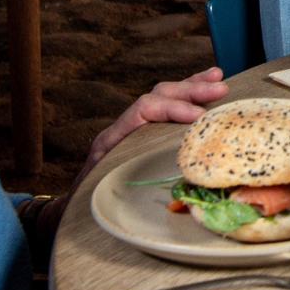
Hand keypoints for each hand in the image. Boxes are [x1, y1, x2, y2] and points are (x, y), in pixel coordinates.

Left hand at [28, 68, 229, 265]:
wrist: (70, 210)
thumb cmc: (87, 206)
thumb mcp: (104, 196)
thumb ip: (128, 188)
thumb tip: (161, 196)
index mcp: (112, 140)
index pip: (143, 109)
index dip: (172, 108)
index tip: (197, 116)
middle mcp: (123, 129)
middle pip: (157, 96)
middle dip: (189, 90)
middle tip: (219, 89)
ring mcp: (133, 130)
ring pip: (162, 97)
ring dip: (191, 86)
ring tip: (217, 78)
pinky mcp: (143, 136)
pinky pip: (165, 109)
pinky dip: (186, 99)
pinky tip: (204, 91)